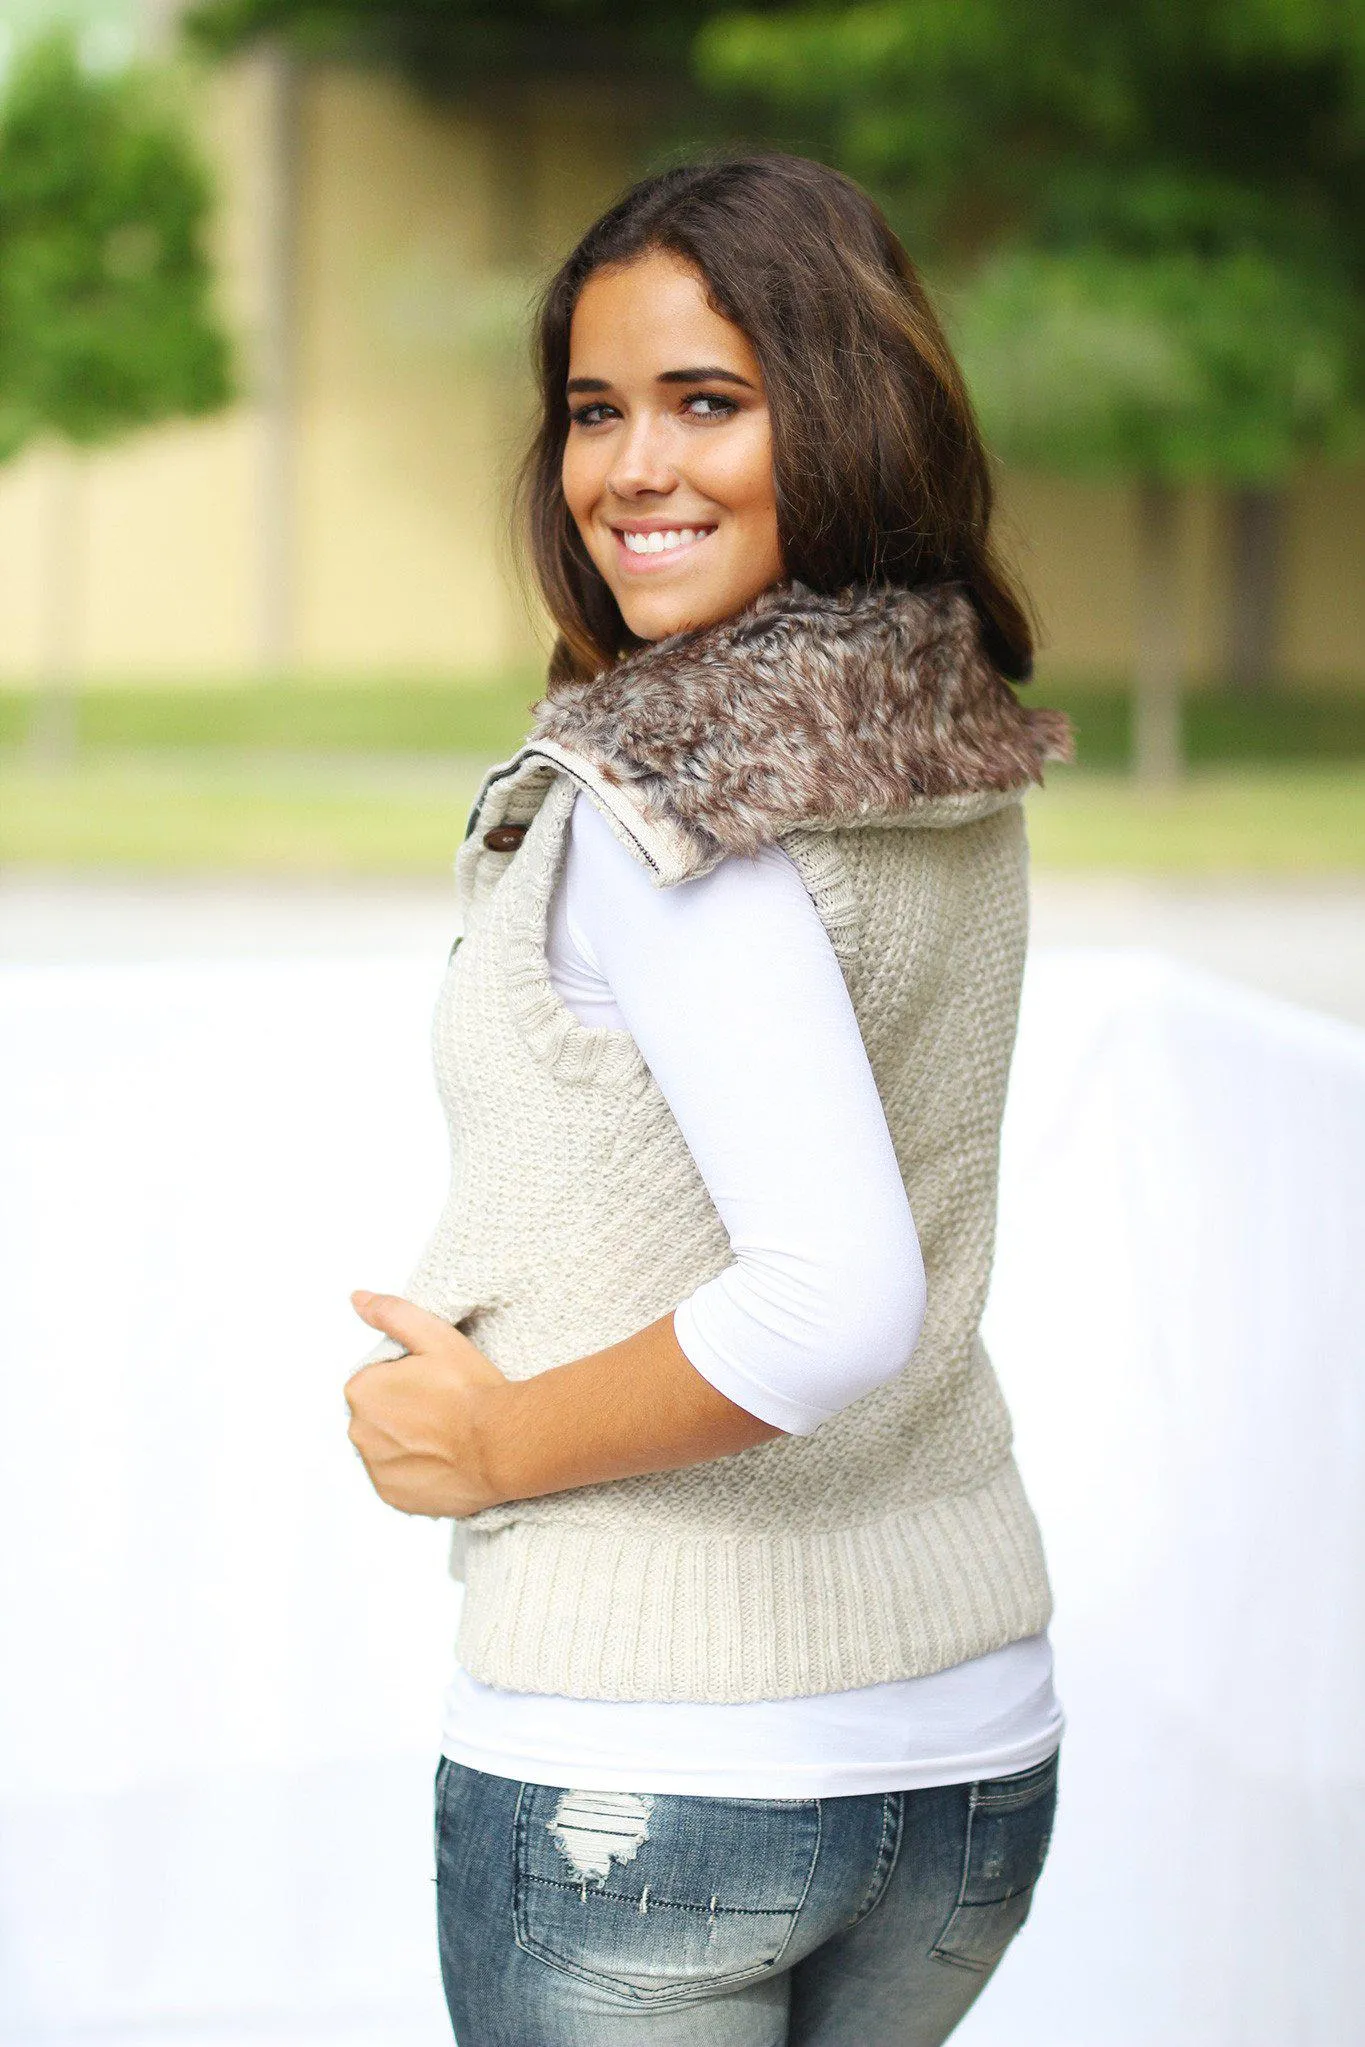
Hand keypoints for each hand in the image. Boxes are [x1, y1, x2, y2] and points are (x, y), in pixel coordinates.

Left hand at [344, 1291, 508, 1518]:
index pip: (375, 1381)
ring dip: (407, 1443)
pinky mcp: (393, 1497)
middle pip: (378, 1416)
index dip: (407, 1380)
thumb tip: (357, 1298)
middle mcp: (358, 1432)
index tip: (435, 1385)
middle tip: (444, 1410)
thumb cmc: (471, 1390)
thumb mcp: (434, 1336)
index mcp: (361, 1390)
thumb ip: (392, 1314)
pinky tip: (442, 1462)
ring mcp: (375, 1469)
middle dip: (403, 1412)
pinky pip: (397, 1480)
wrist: (502, 1445)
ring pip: (386, 1448)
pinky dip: (414, 1473)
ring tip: (446, 1438)